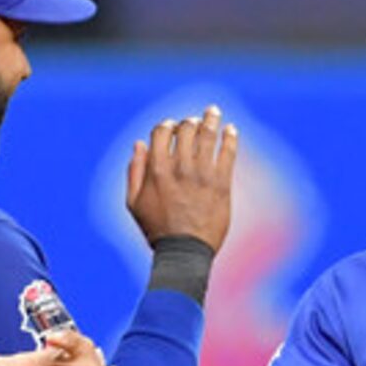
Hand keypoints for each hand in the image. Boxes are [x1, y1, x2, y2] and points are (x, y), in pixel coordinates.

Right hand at [125, 105, 236, 251]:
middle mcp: (180, 167)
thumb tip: (139, 144)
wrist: (184, 253)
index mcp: (157, 169)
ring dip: (211, 119)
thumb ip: (135, 171)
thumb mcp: (134, 203)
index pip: (162, 131)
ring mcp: (202, 174)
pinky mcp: (221, 183)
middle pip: (186, 129)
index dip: (167, 125)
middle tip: (194, 122)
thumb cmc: (157, 230)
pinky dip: (230, 137)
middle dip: (189, 121)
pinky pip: (228, 152)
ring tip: (213, 112)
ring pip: (208, 135)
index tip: (172, 127)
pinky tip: (231, 130)